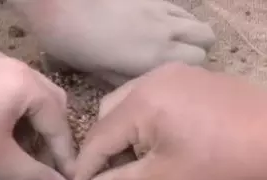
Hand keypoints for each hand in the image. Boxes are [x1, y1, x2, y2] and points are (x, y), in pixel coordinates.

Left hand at [0, 52, 75, 179]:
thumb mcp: (0, 163)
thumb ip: (37, 179)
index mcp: (25, 82)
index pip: (57, 122)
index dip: (64, 157)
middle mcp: (13, 65)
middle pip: (49, 103)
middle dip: (52, 137)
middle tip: (47, 167)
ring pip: (28, 96)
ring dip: (33, 127)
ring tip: (25, 156)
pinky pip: (7, 91)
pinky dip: (14, 115)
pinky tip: (4, 138)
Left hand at [9, 0, 215, 84]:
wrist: (60, 2)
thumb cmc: (74, 42)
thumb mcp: (98, 73)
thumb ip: (127, 80)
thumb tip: (143, 85)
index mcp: (154, 58)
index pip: (197, 63)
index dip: (189, 70)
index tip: (175, 78)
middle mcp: (167, 33)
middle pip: (206, 40)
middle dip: (198, 50)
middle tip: (177, 59)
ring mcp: (161, 10)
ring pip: (197, 21)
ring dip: (192, 33)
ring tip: (174, 42)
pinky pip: (179, 9)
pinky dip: (179, 19)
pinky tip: (160, 25)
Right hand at [74, 62, 266, 179]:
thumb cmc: (224, 164)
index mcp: (141, 102)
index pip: (98, 137)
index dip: (86, 170)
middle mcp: (155, 79)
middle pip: (111, 114)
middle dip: (105, 147)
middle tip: (112, 178)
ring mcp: (180, 75)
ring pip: (134, 102)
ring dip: (127, 133)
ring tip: (140, 162)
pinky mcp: (199, 79)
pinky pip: (159, 96)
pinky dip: (150, 120)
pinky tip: (167, 142)